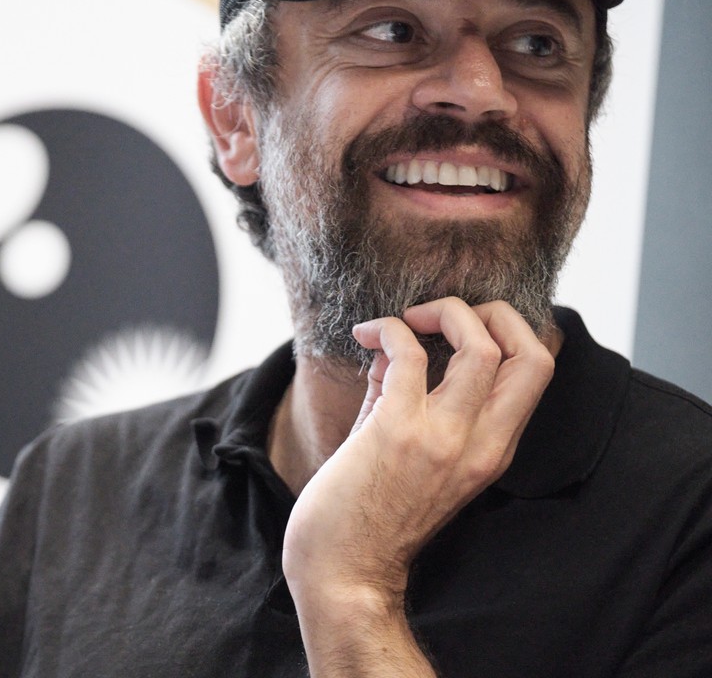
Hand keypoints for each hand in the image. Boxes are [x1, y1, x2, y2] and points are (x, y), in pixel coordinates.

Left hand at [282, 299, 554, 671]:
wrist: (344, 572)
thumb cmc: (369, 517)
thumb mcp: (411, 453)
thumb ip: (410, 398)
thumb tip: (397, 344)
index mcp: (492, 450)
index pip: (538, 371)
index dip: (510, 329)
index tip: (460, 326)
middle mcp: (480, 444)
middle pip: (532, 353)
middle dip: (495, 311)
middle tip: (443, 315)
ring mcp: (443, 438)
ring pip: (481, 346)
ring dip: (442, 313)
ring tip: (405, 321)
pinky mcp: (398, 431)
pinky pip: (407, 354)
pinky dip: (388, 329)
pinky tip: (366, 334)